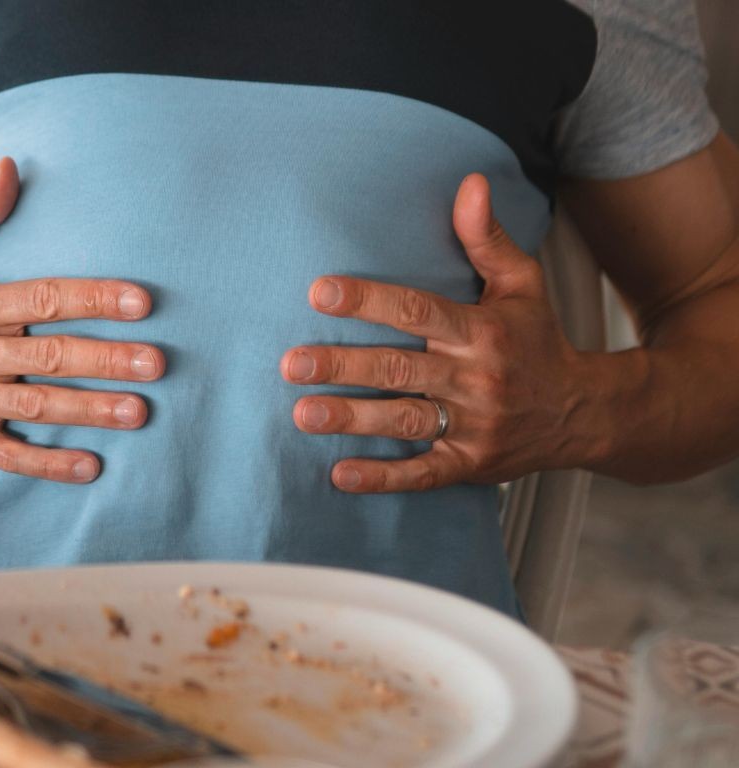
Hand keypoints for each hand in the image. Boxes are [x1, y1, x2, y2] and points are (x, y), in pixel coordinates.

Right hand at [0, 157, 163, 482]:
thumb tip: (9, 166)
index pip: (43, 298)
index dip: (95, 299)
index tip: (141, 302)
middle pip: (50, 357)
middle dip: (107, 360)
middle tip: (157, 363)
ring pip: (38, 407)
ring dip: (91, 410)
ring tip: (140, 410)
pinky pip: (9, 456)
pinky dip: (49, 464)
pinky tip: (91, 466)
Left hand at [282, 173, 592, 492]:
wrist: (584, 413)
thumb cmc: (537, 341)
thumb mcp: (522, 284)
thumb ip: (486, 238)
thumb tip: (468, 181)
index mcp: (482, 331)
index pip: (417, 310)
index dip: (369, 300)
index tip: (320, 292)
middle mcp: (476, 378)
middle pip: (401, 369)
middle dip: (343, 366)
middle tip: (292, 363)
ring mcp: (473, 426)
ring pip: (406, 422)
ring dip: (353, 419)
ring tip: (303, 413)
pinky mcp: (470, 465)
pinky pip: (423, 474)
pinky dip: (383, 477)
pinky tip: (341, 475)